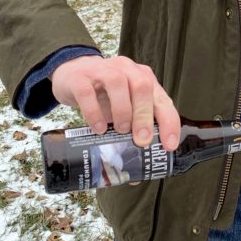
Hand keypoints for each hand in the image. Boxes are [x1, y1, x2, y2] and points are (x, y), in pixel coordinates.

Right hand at [51, 55, 180, 150]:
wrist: (71, 74)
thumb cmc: (103, 94)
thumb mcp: (121, 107)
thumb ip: (131, 129)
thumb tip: (137, 170)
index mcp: (142, 78)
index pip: (162, 99)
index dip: (169, 122)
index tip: (168, 145)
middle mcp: (126, 70)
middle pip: (142, 86)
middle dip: (145, 116)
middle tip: (141, 140)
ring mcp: (102, 71)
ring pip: (117, 83)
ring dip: (122, 111)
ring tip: (120, 131)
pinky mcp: (79, 78)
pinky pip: (87, 92)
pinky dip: (94, 112)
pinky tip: (98, 128)